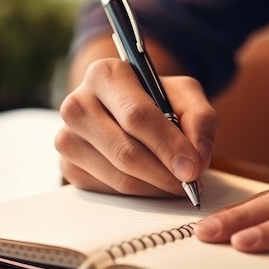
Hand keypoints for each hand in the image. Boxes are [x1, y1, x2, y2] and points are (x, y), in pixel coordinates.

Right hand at [56, 58, 216, 196]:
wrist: (124, 108)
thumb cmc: (157, 99)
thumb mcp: (185, 95)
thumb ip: (200, 119)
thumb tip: (198, 158)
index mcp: (104, 74)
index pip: (136, 116)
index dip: (167, 145)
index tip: (193, 169)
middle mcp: (77, 104)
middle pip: (125, 152)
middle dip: (164, 173)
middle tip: (191, 184)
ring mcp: (67, 138)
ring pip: (119, 177)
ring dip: (155, 187)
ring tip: (178, 183)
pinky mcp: (69, 167)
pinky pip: (109, 191)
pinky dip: (139, 193)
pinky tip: (154, 182)